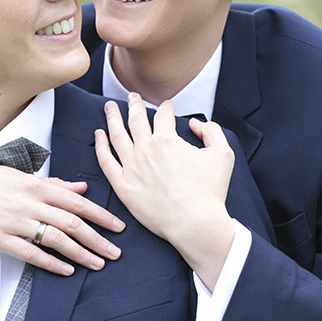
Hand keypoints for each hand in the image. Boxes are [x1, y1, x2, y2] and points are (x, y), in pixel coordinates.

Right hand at [0, 151, 123, 276]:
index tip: (119, 227)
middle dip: (98, 238)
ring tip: (98, 264)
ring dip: (80, 253)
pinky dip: (51, 262)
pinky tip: (67, 269)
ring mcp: (13, 221)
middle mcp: (28, 201)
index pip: (76, 201)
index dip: (100, 215)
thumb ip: (53, 183)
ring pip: (55, 238)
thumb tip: (81, 186)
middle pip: (72, 222)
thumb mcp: (20, 175)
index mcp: (35, 184)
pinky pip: (29, 252)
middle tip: (117, 252)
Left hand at [94, 93, 235, 289]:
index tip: (166, 105)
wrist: (195, 224)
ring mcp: (132, 167)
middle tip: (132, 96)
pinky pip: (106, 161)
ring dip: (112, 117)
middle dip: (134, 104)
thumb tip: (196, 124)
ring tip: (109, 107)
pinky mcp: (123, 186)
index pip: (163, 115)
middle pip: (136, 119)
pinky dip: (100, 146)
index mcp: (167, 140)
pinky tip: (98, 135)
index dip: (166, 107)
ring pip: (117, 135)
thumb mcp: (223, 154)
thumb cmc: (210, 192)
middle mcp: (146, 149)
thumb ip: (212, 131)